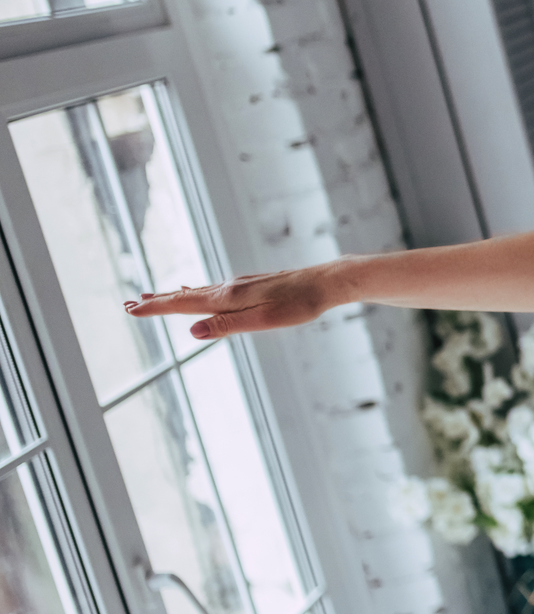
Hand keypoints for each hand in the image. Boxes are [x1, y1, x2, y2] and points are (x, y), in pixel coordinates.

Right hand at [126, 265, 340, 340]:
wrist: (325, 282)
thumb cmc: (299, 305)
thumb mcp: (264, 321)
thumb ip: (228, 326)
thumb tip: (192, 332)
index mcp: (229, 297)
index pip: (183, 304)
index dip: (156, 308)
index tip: (130, 309)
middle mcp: (229, 287)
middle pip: (185, 295)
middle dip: (157, 301)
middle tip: (128, 304)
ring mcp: (239, 285)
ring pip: (197, 291)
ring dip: (172, 295)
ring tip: (151, 297)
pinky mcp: (250, 285)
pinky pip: (212, 289)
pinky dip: (194, 291)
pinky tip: (194, 291)